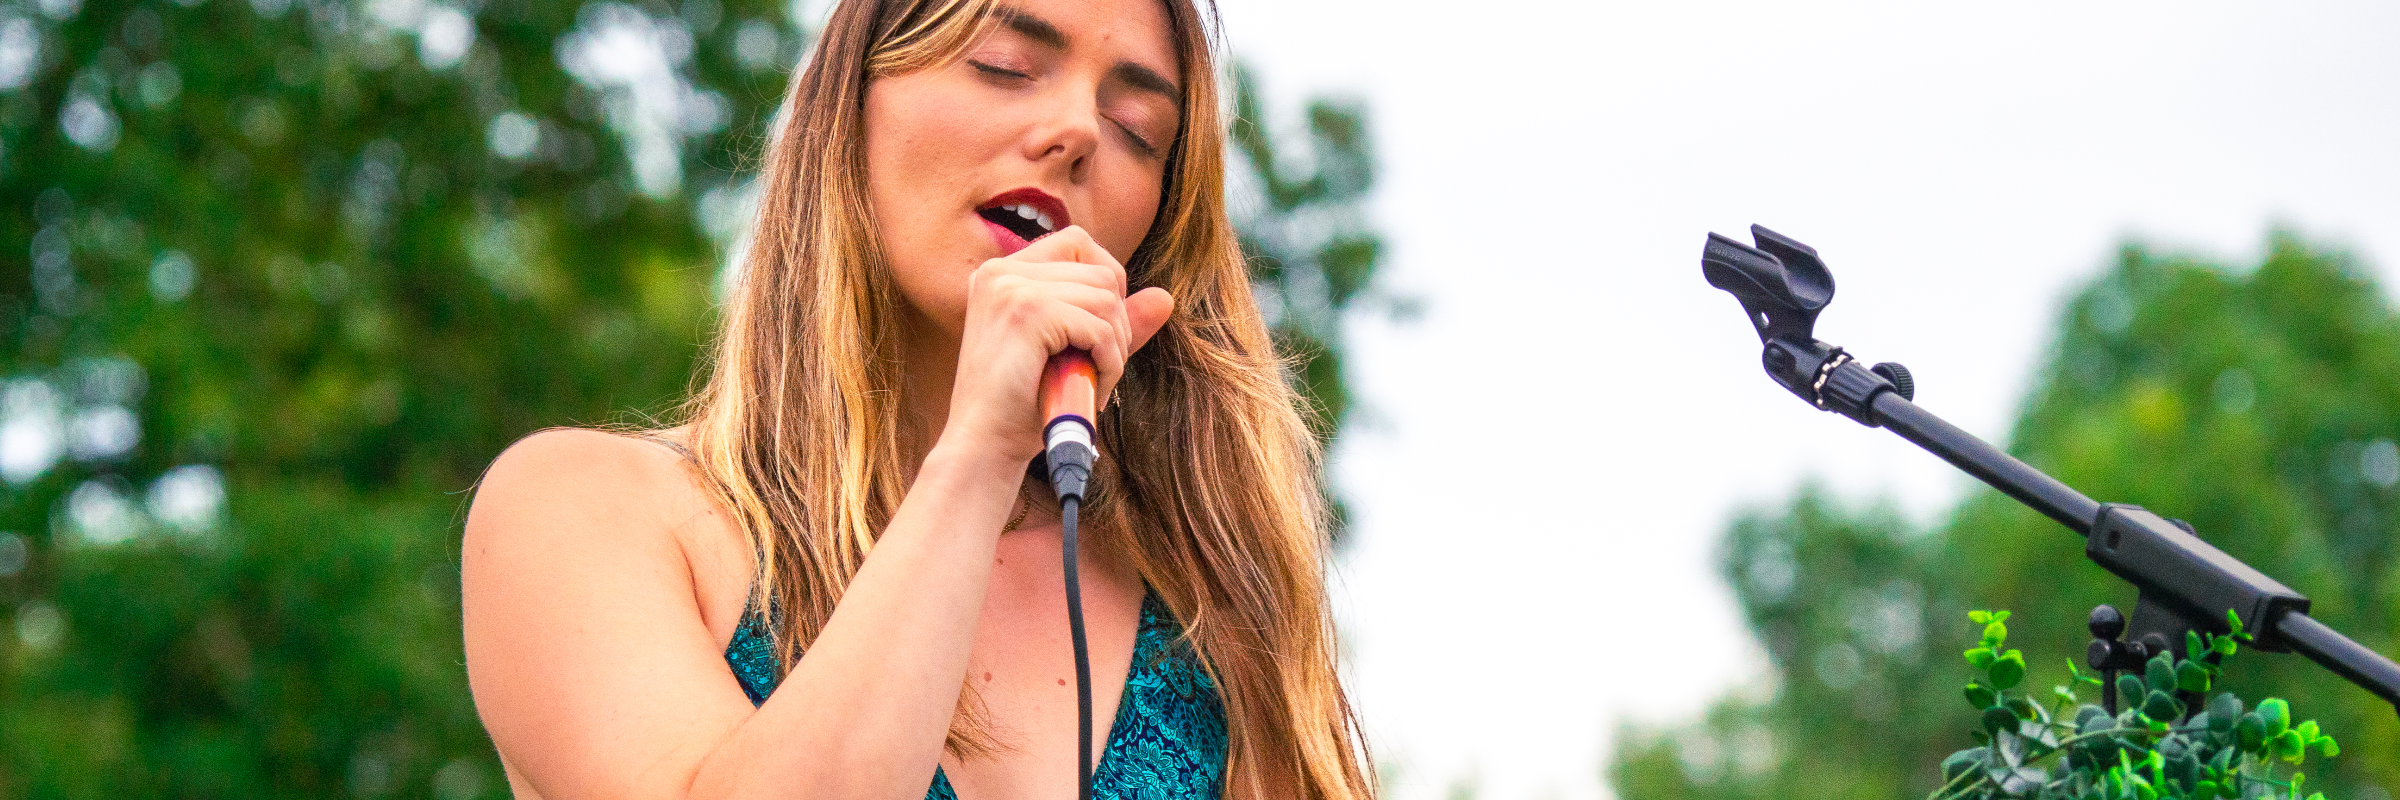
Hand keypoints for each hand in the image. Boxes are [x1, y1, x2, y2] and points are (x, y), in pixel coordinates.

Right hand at [944, 226, 1173, 460]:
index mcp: (1001, 273)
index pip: (1077, 244)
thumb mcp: (1071, 354)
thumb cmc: (1021, 406)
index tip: (1097, 332)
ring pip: (1106, 298)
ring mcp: (1011, 288)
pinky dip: (1110, 362)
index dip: (1106, 283)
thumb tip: (1166, 297)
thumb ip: (1112, 322)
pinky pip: (1100, 327)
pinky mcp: (1028, 312)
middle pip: (1099, 270)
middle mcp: (1000, 271)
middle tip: (1098, 366)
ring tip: (1093, 380)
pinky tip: (1093, 387)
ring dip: (1115, 346)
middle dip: (1116, 322)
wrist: (983, 446)